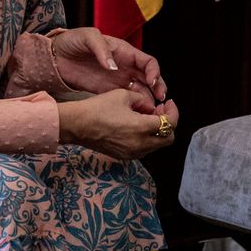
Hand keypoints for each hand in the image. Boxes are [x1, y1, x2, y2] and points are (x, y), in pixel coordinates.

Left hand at [50, 27, 166, 103]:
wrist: (54, 57)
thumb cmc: (72, 41)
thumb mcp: (87, 37)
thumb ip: (102, 50)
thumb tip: (114, 67)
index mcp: (124, 51)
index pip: (147, 62)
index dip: (154, 71)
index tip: (153, 81)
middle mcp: (125, 66)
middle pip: (149, 78)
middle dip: (158, 88)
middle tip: (160, 99)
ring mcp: (117, 79)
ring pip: (141, 90)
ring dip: (148, 98)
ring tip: (151, 109)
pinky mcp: (107, 91)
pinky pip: (126, 98)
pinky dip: (134, 105)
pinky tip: (137, 112)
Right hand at [58, 89, 178, 158]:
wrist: (77, 125)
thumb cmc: (98, 108)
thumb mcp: (124, 95)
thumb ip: (142, 100)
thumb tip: (149, 106)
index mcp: (142, 128)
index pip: (170, 123)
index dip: (173, 112)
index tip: (169, 104)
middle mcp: (140, 144)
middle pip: (168, 139)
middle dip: (168, 124)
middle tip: (160, 111)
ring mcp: (132, 153)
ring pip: (156, 145)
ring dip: (157, 131)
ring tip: (147, 117)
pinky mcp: (124, 156)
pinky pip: (144, 149)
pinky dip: (146, 138)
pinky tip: (137, 127)